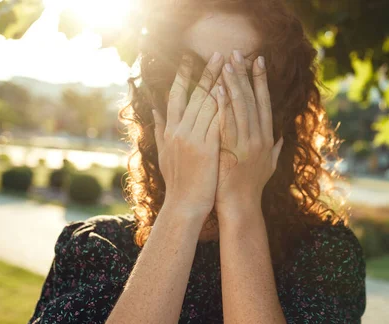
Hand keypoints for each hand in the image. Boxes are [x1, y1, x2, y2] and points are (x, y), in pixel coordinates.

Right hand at [153, 52, 224, 218]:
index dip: (183, 76)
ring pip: (207, 105)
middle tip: (218, 53)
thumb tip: (154, 110)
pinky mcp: (206, 149)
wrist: (183, 206)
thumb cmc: (177, 182)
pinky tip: (234, 92)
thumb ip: (160, 130)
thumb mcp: (164, 153)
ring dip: (220, 83)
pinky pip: (217, 122)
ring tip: (231, 67)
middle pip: (194, 95)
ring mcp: (192, 139)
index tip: (189, 59)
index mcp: (170, 131)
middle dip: (207, 72)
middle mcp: (179, 131)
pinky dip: (224, 106)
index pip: (176, 96)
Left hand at [215, 51, 283, 216]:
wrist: (241, 206)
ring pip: (240, 108)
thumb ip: (275, 150)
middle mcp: (260, 139)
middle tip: (238, 53)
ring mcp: (247, 144)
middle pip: (253, 100)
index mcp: (268, 139)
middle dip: (245, 75)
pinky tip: (217, 89)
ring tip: (225, 64)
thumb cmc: (251, 187)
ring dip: (233, 84)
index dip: (261, 81)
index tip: (258, 61)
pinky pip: (226, 123)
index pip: (265, 103)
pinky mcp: (232, 151)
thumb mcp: (269, 167)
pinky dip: (222, 105)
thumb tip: (282, 138)